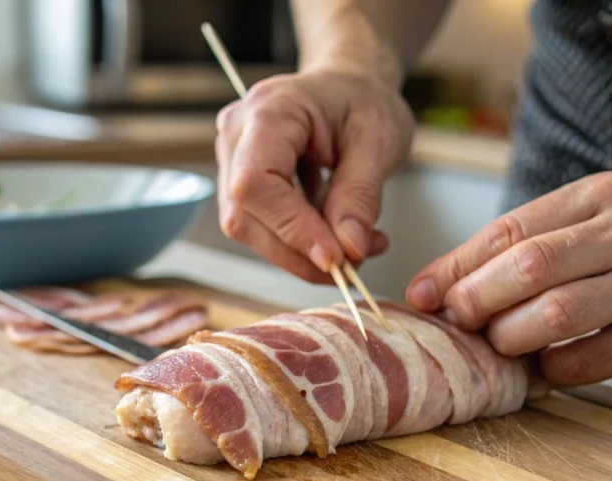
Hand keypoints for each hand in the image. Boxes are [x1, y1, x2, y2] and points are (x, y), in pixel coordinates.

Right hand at [214, 69, 413, 282]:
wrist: (349, 85)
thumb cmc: (363, 100)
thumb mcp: (379, 141)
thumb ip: (361, 196)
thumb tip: (349, 249)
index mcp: (270, 111)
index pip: (257, 183)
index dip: (291, 229)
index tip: (335, 257)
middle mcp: (237, 134)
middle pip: (245, 216)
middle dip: (299, 252)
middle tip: (353, 264)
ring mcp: (233, 158)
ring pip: (250, 229)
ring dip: (302, 253)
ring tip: (356, 246)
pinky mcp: (243, 182)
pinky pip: (262, 226)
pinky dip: (301, 243)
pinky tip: (339, 235)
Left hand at [406, 171, 611, 386]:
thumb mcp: (602, 215)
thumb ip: (535, 240)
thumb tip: (446, 283)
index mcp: (600, 195)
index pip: (509, 229)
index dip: (456, 266)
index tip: (424, 293)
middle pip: (527, 269)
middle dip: (475, 302)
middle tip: (457, 323)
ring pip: (555, 315)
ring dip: (510, 339)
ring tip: (500, 345)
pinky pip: (590, 361)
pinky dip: (553, 369)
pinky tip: (545, 366)